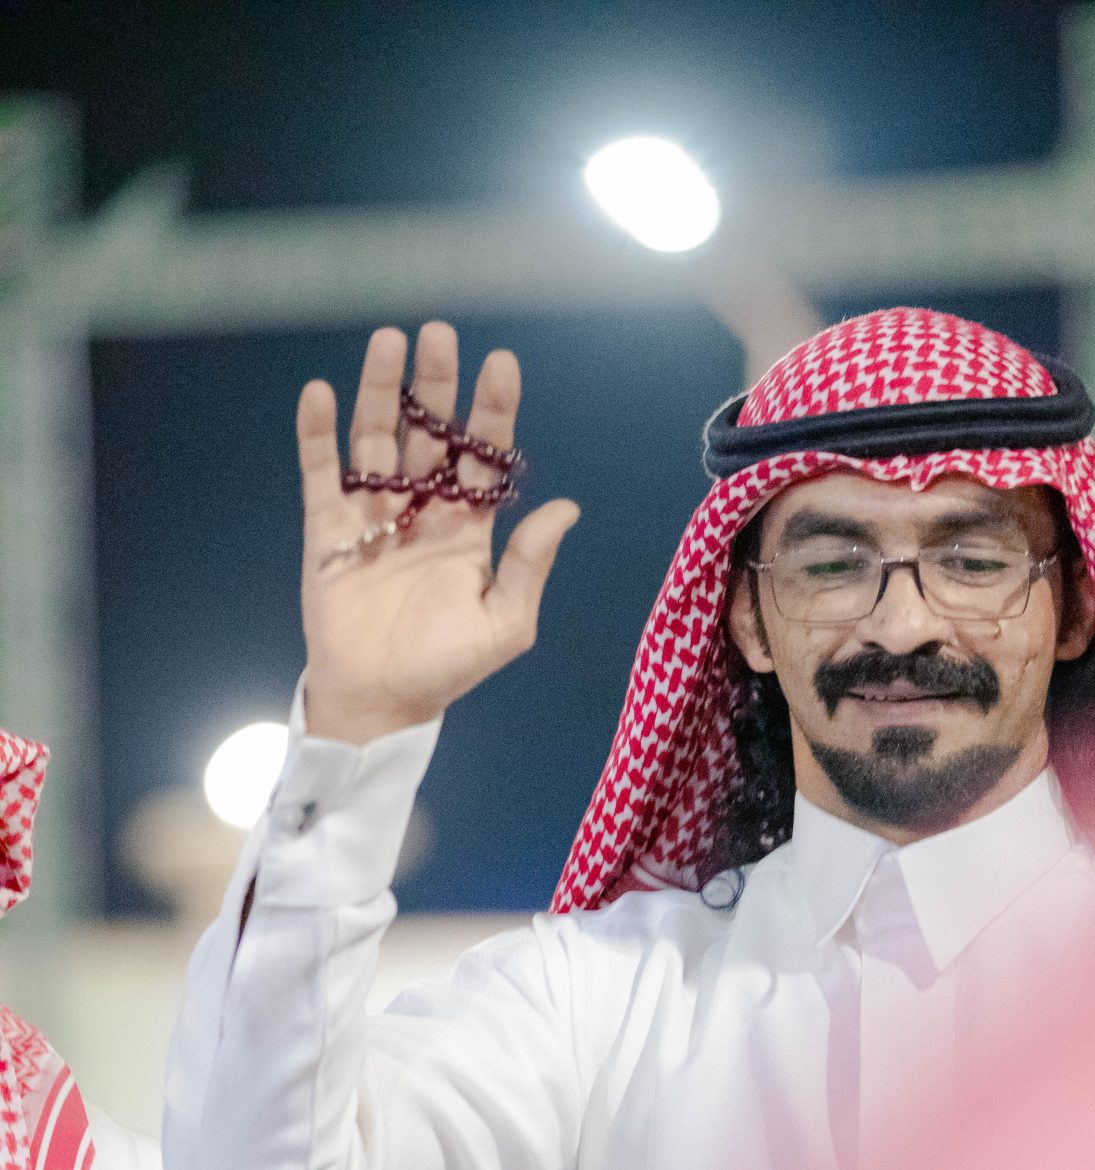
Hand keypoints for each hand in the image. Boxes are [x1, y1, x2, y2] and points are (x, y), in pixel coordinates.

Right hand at [297, 321, 579, 745]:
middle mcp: (422, 510)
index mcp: (469, 529)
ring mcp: (372, 515)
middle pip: (429, 434)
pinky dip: (318, 434)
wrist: (379, 701)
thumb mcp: (504, 624)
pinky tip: (322, 393)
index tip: (501, 365)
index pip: (483, 457)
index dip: (491, 412)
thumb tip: (567, 509)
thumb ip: (529, 565)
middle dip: (436, 385)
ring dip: (380, 391)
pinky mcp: (327, 528)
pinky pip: (321, 472)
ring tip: (388, 342)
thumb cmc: (446, 667)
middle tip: (440, 334)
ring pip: (377, 439)